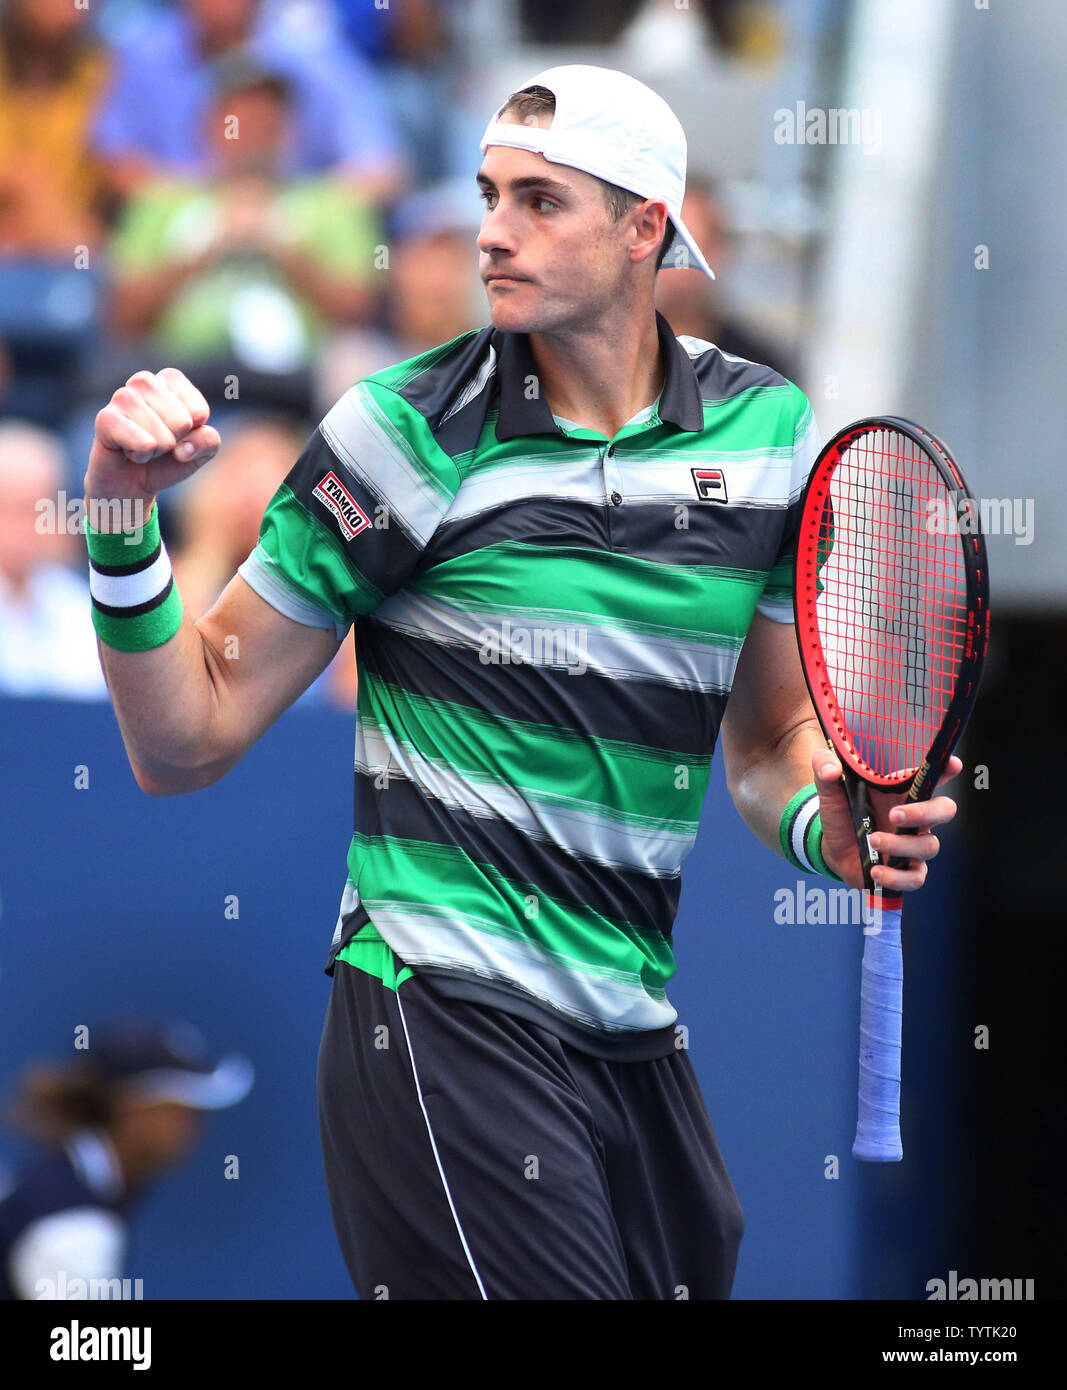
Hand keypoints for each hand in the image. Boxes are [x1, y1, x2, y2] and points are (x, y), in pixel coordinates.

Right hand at [85, 368, 219, 519]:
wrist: (130, 482)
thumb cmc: (166, 459)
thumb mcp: (200, 451)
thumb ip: (208, 441)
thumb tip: (184, 448)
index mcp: (170, 380)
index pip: (199, 411)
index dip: (193, 433)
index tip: (177, 435)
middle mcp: (144, 381)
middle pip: (182, 422)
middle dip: (174, 442)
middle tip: (156, 443)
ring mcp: (122, 397)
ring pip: (163, 435)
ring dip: (157, 450)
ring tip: (142, 446)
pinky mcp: (105, 418)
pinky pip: (142, 444)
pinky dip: (141, 456)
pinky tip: (128, 451)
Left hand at [812, 748, 961, 893]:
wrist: (830, 847)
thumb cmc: (840, 813)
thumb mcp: (829, 789)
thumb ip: (825, 767)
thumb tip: (830, 768)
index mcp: (902, 792)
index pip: (932, 776)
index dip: (946, 769)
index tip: (951, 765)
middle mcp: (915, 817)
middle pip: (945, 810)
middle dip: (925, 812)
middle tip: (895, 814)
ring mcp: (913, 845)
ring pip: (929, 846)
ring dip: (900, 845)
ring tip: (872, 841)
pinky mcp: (905, 871)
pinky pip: (915, 878)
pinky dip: (896, 876)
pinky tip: (875, 870)